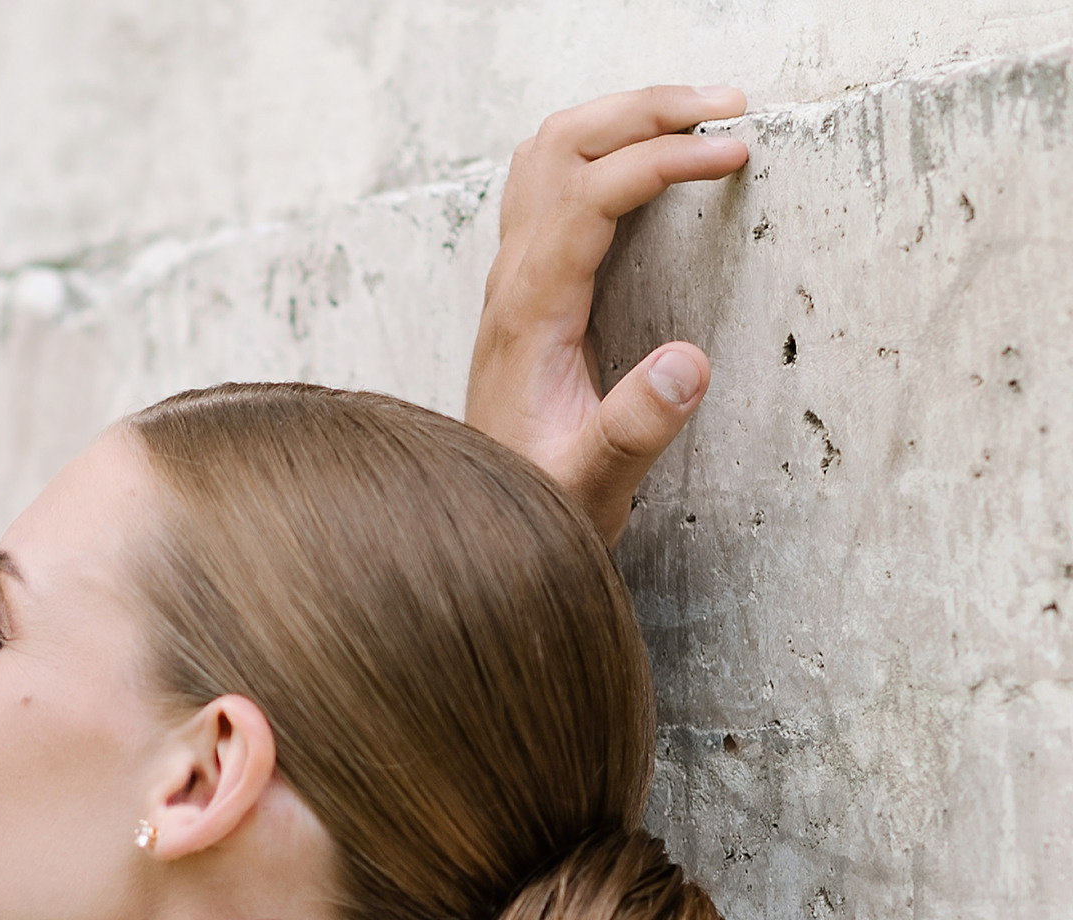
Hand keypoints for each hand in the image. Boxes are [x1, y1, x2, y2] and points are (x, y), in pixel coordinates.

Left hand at [465, 85, 750, 545]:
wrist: (476, 523)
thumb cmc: (536, 503)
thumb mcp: (592, 483)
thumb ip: (633, 429)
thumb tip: (687, 364)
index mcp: (530, 315)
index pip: (589, 196)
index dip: (661, 159)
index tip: (733, 153)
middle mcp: (511, 284)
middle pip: (561, 147)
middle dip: (645, 110)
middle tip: (729, 107)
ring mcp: (511, 279)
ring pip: (548, 155)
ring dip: (621, 118)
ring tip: (700, 114)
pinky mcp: (523, 286)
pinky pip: (549, 184)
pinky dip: (601, 148)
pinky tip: (646, 157)